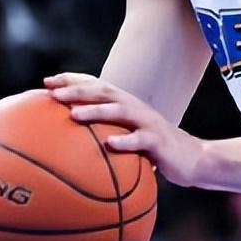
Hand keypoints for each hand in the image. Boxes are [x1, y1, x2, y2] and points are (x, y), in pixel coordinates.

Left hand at [45, 72, 205, 186]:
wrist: (193, 160)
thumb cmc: (156, 151)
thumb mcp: (130, 138)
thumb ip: (107, 134)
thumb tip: (71, 145)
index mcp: (126, 105)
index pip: (97, 86)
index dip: (73, 81)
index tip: (47, 82)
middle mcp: (136, 108)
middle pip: (104, 92)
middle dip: (77, 91)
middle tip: (52, 94)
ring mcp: (148, 123)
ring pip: (120, 111)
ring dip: (96, 112)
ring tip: (74, 115)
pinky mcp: (159, 142)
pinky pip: (141, 140)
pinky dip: (125, 141)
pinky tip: (109, 145)